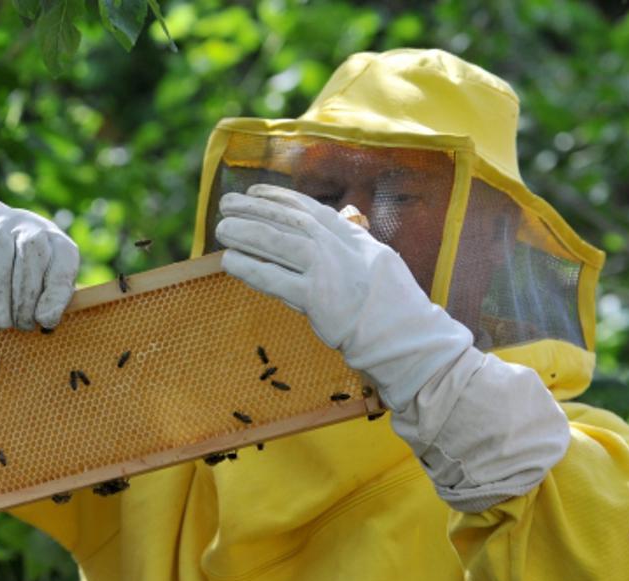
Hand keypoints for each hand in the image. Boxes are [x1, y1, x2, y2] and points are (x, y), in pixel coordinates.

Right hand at [0, 200, 78, 330]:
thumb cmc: (16, 269)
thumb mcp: (40, 280)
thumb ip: (49, 298)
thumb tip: (47, 322)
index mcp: (55, 240)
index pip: (63, 262)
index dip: (56, 295)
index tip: (46, 321)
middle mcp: (28, 226)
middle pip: (30, 262)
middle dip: (25, 303)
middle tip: (21, 325)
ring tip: (0, 323)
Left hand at [217, 184, 570, 511]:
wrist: (407, 341)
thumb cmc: (392, 307)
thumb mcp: (378, 263)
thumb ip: (355, 241)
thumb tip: (344, 217)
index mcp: (356, 238)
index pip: (311, 209)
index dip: (280, 198)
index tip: (255, 192)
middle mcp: (343, 248)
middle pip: (290, 221)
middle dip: (255, 210)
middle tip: (226, 203)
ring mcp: (330, 272)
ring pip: (279, 244)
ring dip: (247, 234)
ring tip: (222, 229)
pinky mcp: (318, 299)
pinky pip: (274, 279)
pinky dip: (250, 268)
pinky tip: (231, 262)